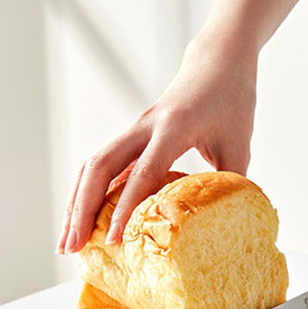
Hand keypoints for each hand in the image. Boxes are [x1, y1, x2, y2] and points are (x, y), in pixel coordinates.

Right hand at [57, 31, 257, 253]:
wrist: (218, 61)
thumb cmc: (232, 100)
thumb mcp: (240, 144)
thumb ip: (230, 185)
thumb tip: (223, 227)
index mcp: (174, 127)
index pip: (143, 173)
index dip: (125, 208)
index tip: (113, 239)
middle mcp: (146, 125)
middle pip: (100, 167)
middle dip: (82, 209)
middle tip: (72, 247)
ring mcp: (135, 129)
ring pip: (93, 166)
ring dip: (76, 204)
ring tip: (67, 242)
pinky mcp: (133, 135)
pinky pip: (104, 165)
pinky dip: (89, 193)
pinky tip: (82, 219)